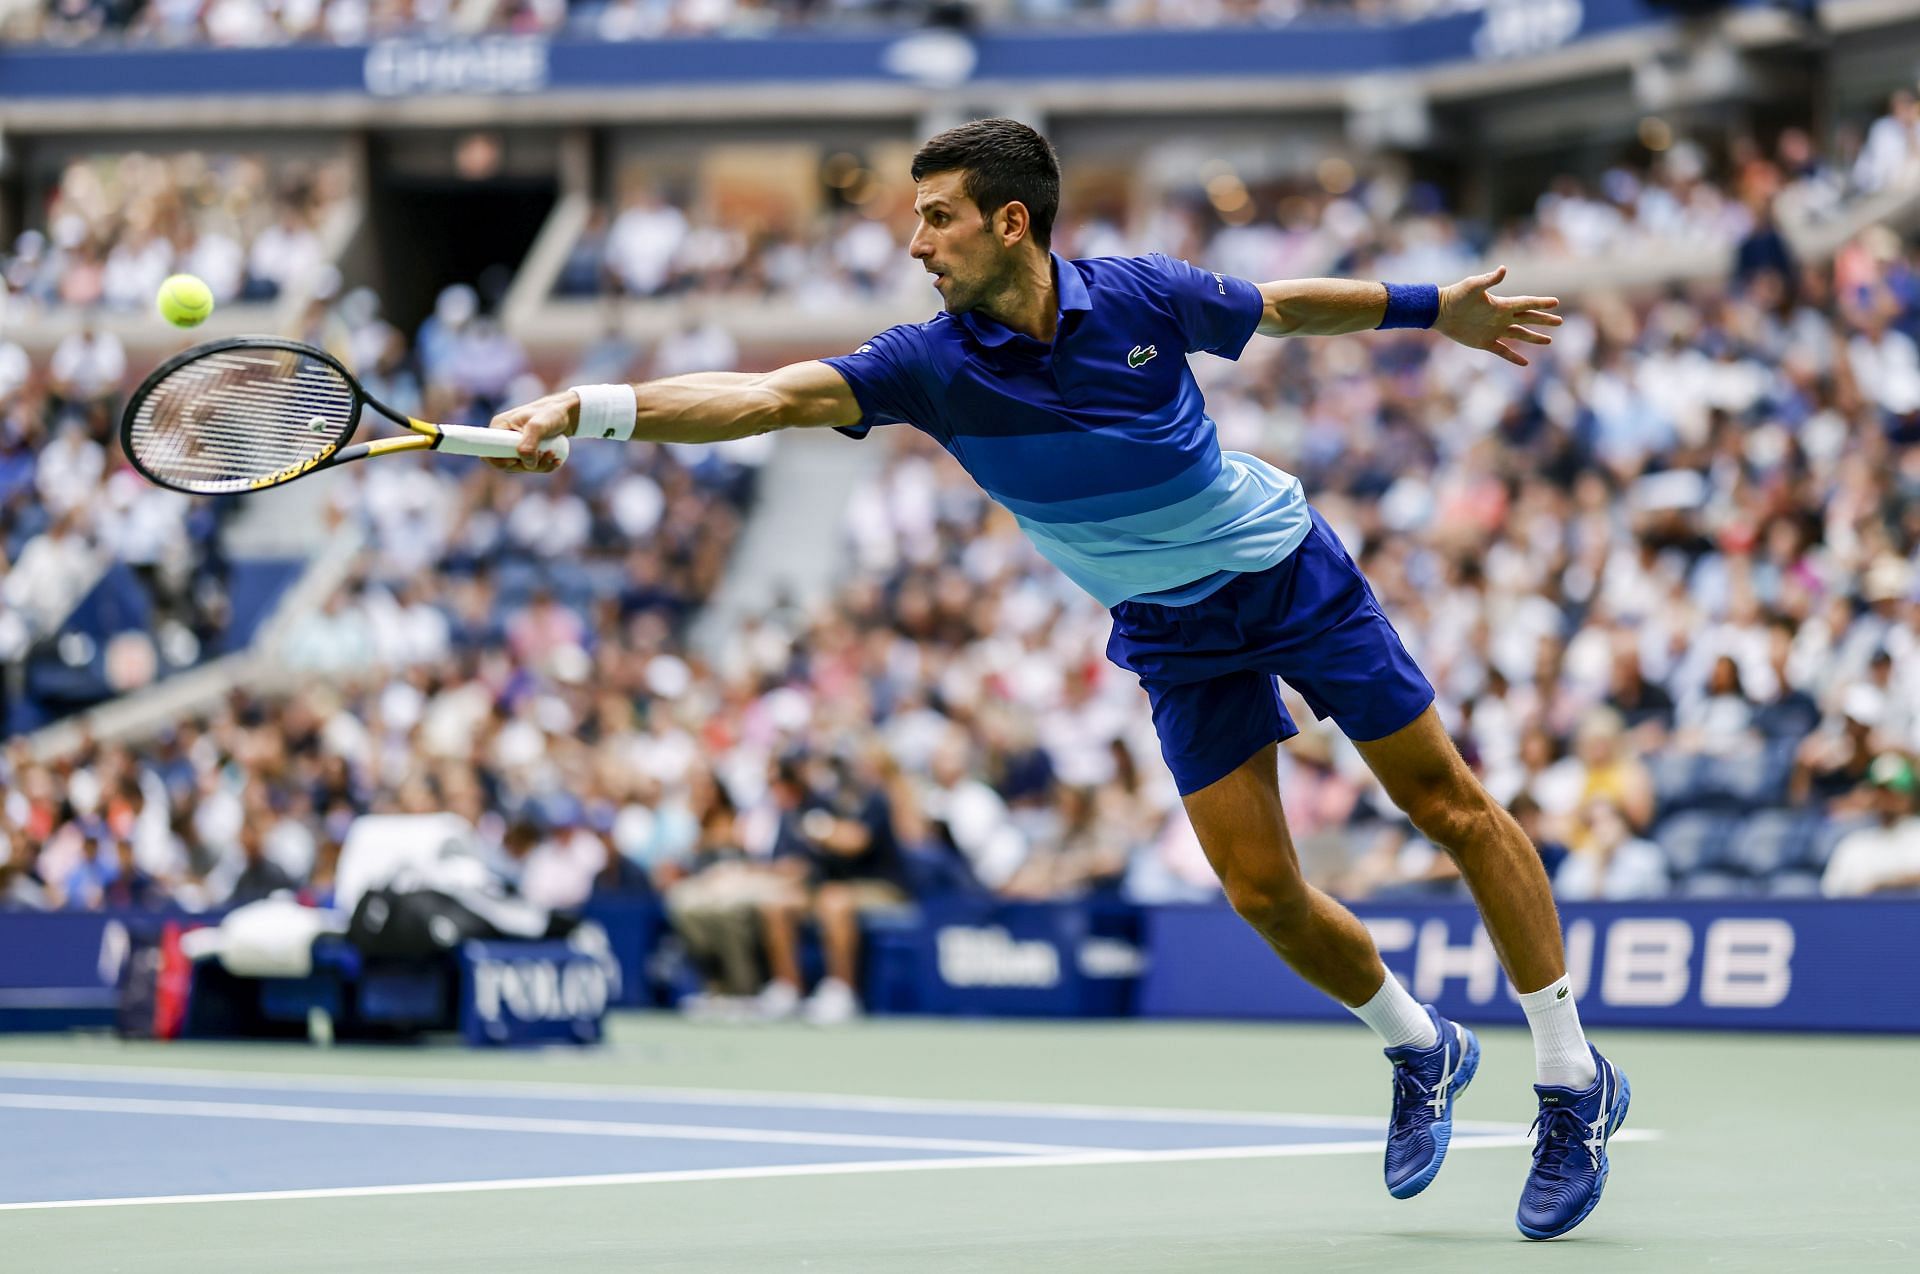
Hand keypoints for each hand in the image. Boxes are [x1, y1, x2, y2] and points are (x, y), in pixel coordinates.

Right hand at [485, 390, 578, 472]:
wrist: (568, 412)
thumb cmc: (552, 413)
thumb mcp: (539, 425)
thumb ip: (529, 443)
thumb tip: (526, 463)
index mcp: (499, 427)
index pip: (487, 451)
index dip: (499, 462)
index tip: (516, 461)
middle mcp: (504, 437)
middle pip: (507, 463)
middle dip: (526, 465)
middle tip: (544, 455)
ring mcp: (516, 445)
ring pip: (521, 466)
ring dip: (539, 466)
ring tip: (553, 454)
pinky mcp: (528, 451)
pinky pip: (532, 466)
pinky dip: (544, 466)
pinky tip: (556, 460)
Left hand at [1434, 266, 1560, 366]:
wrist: (1440, 312)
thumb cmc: (1456, 296)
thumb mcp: (1473, 286)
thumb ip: (1489, 280)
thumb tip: (1503, 269)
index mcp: (1502, 304)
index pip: (1526, 303)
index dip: (1541, 303)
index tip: (1556, 302)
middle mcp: (1501, 317)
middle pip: (1528, 319)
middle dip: (1544, 320)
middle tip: (1560, 322)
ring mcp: (1494, 330)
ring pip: (1519, 335)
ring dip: (1534, 338)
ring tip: (1548, 340)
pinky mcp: (1485, 342)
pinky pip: (1503, 351)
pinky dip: (1514, 357)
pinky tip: (1525, 362)